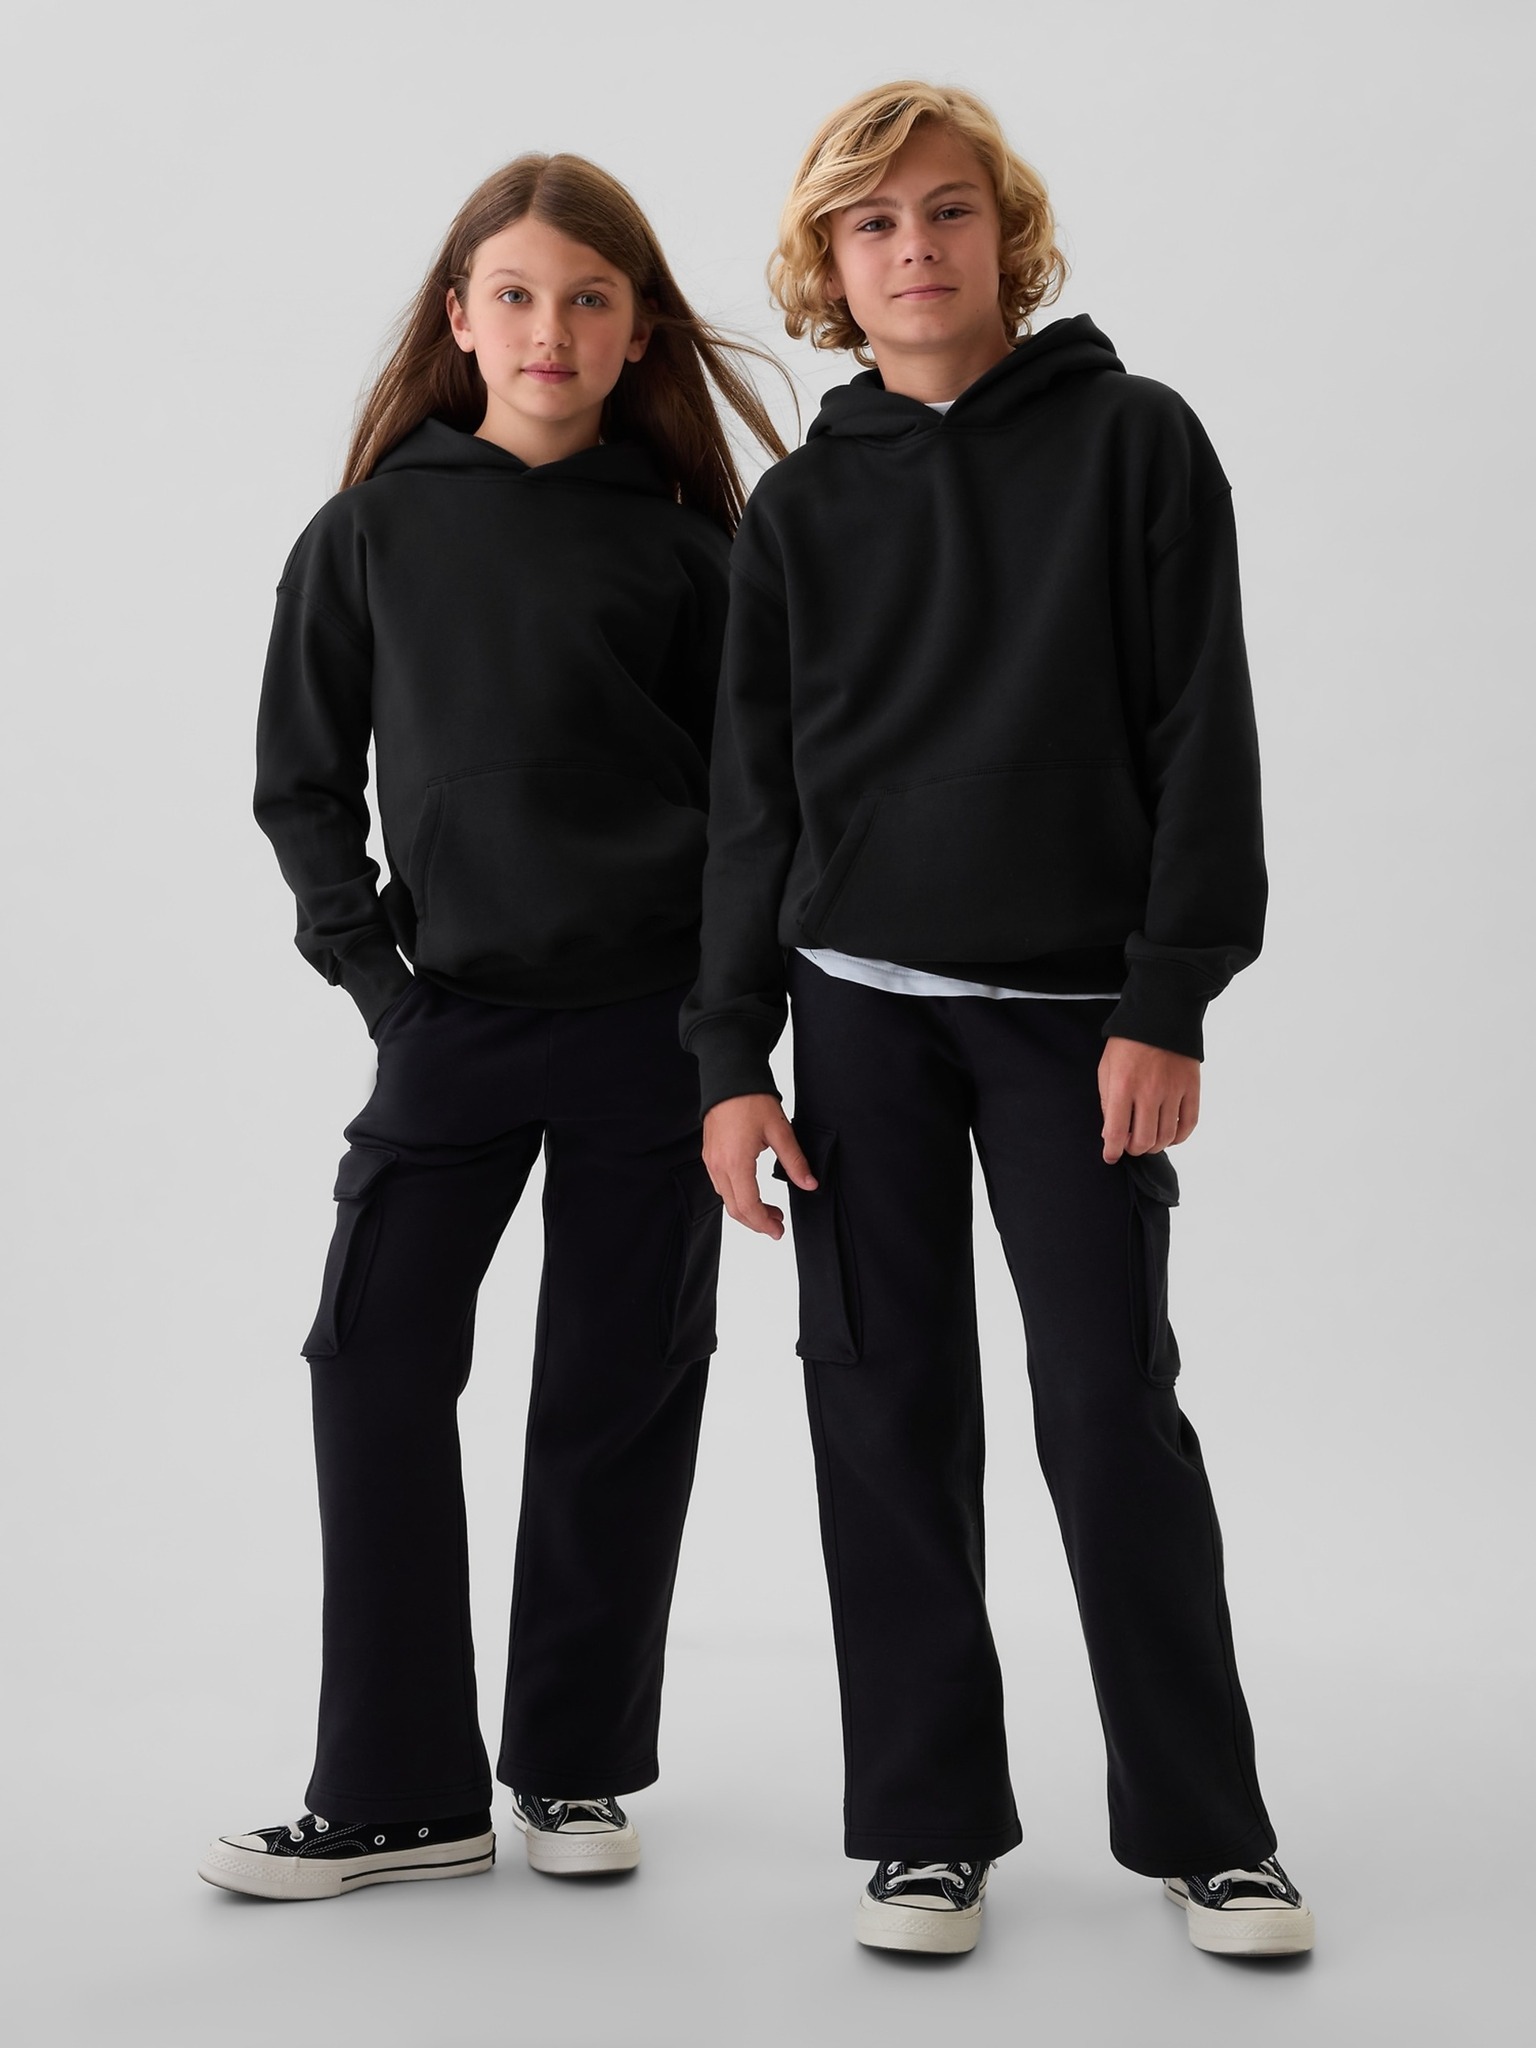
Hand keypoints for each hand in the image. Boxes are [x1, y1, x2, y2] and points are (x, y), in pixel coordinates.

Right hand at [702, 1093, 817, 1237]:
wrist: (728, 1078)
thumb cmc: (752, 1099)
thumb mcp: (781, 1130)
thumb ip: (795, 1161)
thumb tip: (810, 1184)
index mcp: (736, 1162)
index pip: (748, 1206)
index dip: (764, 1223)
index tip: (778, 1230)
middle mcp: (719, 1166)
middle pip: (734, 1209)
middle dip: (756, 1223)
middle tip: (777, 1227)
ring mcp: (711, 1161)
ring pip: (725, 1199)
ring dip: (747, 1211)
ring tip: (769, 1211)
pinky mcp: (709, 1155)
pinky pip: (720, 1186)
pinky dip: (736, 1197)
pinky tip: (752, 1193)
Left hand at [1098, 1036, 1200, 1162]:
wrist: (1160, 1015)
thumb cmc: (1128, 1042)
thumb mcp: (1106, 1068)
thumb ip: (1106, 1102)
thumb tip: (1110, 1133)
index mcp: (1123, 1086)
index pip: (1116, 1132)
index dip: (1112, 1151)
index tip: (1110, 1156)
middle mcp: (1149, 1091)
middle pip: (1143, 1140)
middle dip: (1134, 1150)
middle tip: (1129, 1145)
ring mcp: (1173, 1090)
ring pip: (1167, 1137)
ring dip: (1155, 1146)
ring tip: (1148, 1140)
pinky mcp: (1192, 1088)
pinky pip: (1189, 1124)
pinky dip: (1179, 1137)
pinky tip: (1170, 1135)